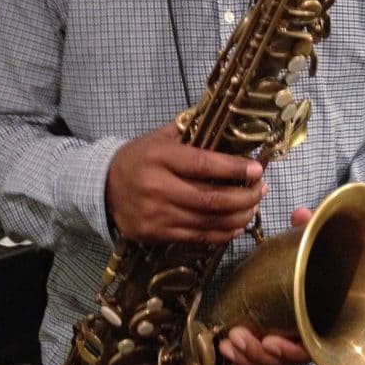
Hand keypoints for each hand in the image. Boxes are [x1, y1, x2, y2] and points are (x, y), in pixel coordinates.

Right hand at [105, 122, 265, 243]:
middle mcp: (157, 187)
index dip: (234, 168)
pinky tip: (236, 226)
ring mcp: (156, 214)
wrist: (103, 186)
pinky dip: (221, 234)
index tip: (257, 169)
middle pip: (210, 199)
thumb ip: (192, 132)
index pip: (204, 165)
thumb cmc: (140, 157)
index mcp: (160, 157)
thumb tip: (231, 127)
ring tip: (253, 207)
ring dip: (238, 217)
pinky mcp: (155, 234)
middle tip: (261, 190)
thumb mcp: (161, 137)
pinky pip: (196, 237)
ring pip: (207, 221)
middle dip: (244, 196)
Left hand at [217, 203, 314, 364]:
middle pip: (284, 364)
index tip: (268, 340)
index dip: (288, 352)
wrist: (328, 270)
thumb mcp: (319, 242)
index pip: (309, 349)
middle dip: (256, 356)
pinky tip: (232, 361)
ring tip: (228, 345)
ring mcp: (295, 346)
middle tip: (235, 337)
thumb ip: (311, 229)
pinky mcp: (280, 349)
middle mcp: (312, 338)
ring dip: (248, 361)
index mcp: (324, 319)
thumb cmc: (323, 259)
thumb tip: (300, 214)